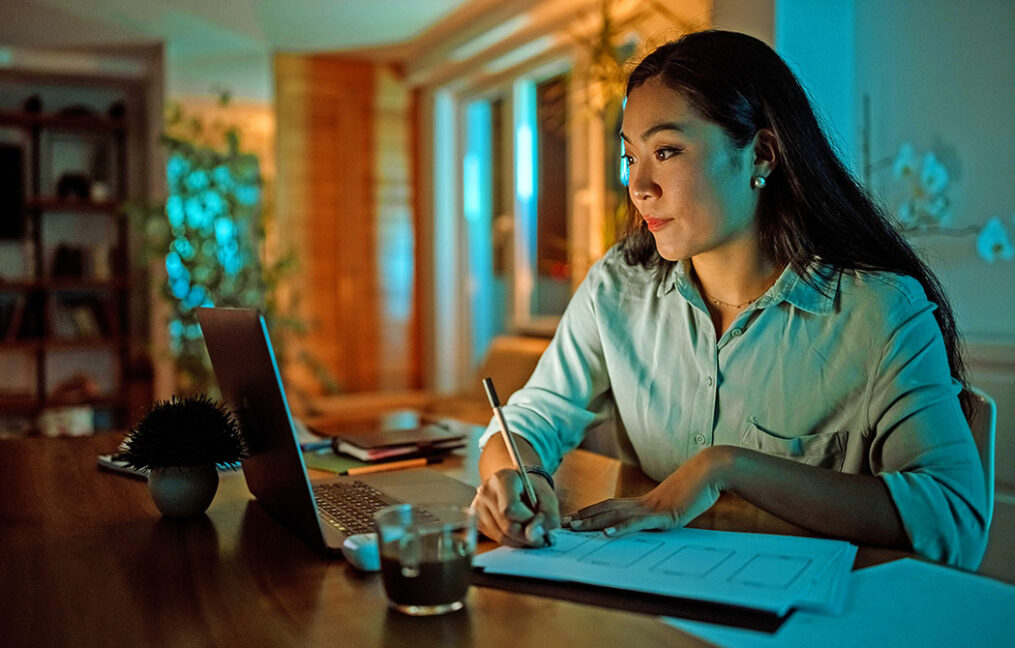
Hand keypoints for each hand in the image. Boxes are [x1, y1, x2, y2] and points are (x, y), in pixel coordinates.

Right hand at [471, 468, 559, 546]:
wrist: (520, 485)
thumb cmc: (534, 490)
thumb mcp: (548, 497)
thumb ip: (548, 516)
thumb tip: (533, 536)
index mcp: (503, 479)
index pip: (510, 509)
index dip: (528, 523)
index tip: (543, 529)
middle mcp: (486, 492)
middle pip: (506, 525)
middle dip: (527, 536)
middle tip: (542, 538)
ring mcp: (479, 507)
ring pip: (501, 536)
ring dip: (521, 541)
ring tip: (533, 536)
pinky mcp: (478, 520)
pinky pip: (496, 538)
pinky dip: (512, 541)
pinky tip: (521, 534)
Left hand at [563, 446, 732, 537]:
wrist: (710, 472)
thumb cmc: (696, 488)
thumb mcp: (675, 505)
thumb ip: (662, 513)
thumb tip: (657, 521)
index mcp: (643, 502)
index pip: (611, 506)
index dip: (591, 512)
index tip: (573, 518)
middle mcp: (642, 503)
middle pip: (606, 509)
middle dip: (584, 517)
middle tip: (563, 523)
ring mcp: (651, 508)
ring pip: (616, 515)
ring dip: (593, 522)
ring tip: (574, 527)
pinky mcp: (663, 514)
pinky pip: (638, 523)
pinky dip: (622, 529)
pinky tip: (608, 534)